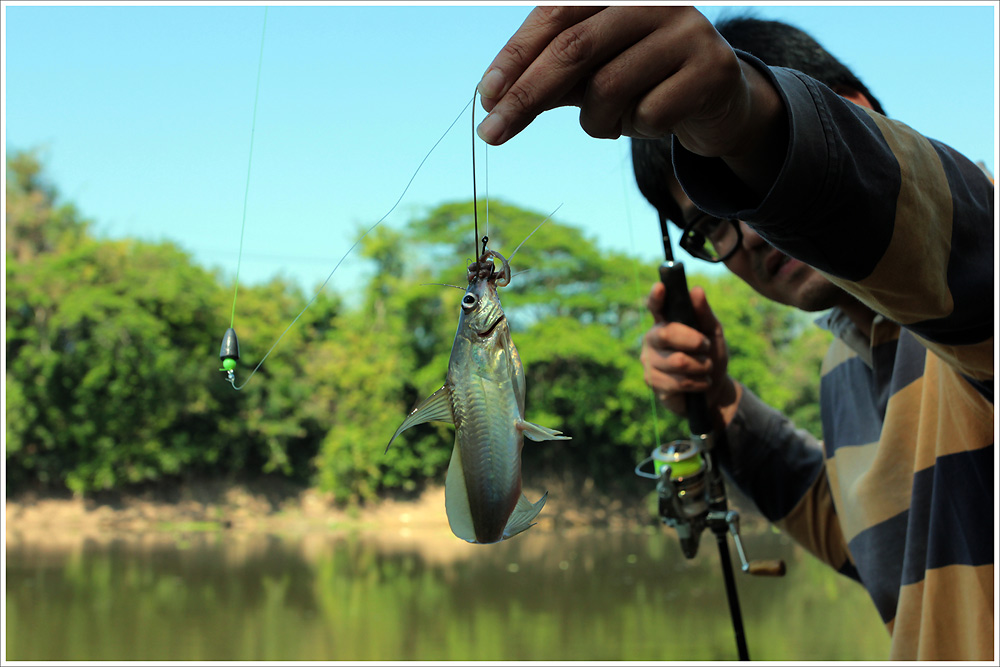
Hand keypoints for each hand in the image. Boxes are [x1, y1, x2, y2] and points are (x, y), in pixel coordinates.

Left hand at [476, 6, 786, 191]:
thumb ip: (548, 76)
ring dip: (596, 122)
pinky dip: (637, 130)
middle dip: (527, 96)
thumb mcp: (591, 72)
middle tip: (492, 133)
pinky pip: (649, 115)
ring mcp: (688, 29)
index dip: (516, 55)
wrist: (718, 99)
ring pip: (608, 89)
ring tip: (612, 122)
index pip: (555, 13)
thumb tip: (495, 99)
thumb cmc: (642, 80)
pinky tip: (652, 121)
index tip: (486, 96)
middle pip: (574, 48)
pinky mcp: (713, 68)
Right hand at [640, 283, 739, 423]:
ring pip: (678, 361)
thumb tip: (696, 290)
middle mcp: (652, 338)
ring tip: (705, 368)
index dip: (656, 298)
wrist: (713, 389)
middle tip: (705, 346)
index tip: (660, 287)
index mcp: (665, 322)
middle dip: (693, 340)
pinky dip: (698, 383)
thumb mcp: (712, 332)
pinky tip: (699, 383)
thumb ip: (704, 313)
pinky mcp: (652, 382)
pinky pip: (678, 381)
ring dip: (701, 366)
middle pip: (667, 333)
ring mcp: (649, 360)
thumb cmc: (710, 355)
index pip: (656, 306)